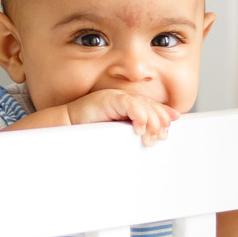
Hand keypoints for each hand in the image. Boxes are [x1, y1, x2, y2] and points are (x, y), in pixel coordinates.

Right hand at [63, 89, 179, 146]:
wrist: (69, 125)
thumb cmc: (91, 130)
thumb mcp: (118, 134)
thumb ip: (134, 132)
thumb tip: (152, 139)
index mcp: (130, 106)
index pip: (153, 109)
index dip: (164, 117)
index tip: (168, 130)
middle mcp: (126, 99)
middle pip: (152, 107)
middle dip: (160, 123)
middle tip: (159, 137)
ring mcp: (118, 97)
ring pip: (144, 106)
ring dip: (151, 123)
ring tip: (150, 137)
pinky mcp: (110, 98)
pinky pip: (130, 105)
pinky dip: (139, 116)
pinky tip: (139, 127)